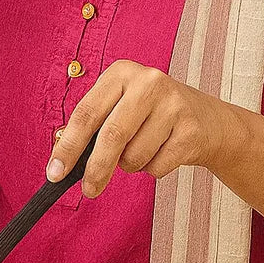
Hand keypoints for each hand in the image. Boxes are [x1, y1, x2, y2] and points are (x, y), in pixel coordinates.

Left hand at [47, 59, 244, 197]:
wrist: (209, 121)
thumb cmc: (151, 115)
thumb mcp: (122, 105)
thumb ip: (95, 126)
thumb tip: (62, 162)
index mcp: (121, 72)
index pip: (86, 113)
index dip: (68, 146)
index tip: (54, 173)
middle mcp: (148, 82)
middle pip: (111, 135)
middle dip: (95, 169)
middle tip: (88, 190)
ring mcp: (173, 104)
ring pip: (134, 155)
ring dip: (131, 165)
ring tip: (143, 149)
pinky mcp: (191, 130)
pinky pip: (157, 167)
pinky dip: (153, 169)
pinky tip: (164, 151)